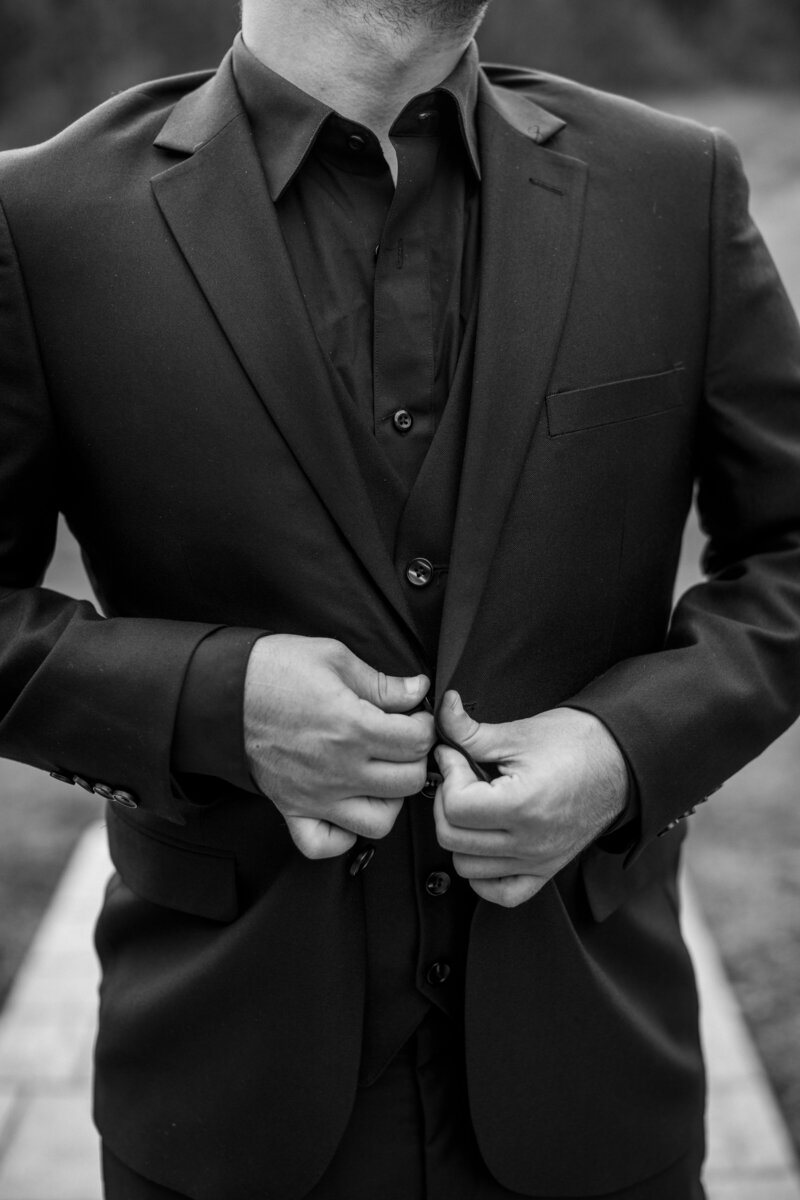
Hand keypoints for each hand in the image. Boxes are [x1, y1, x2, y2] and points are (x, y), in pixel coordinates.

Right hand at [244, 635, 433, 859]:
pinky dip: (342, 835)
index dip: (424, 726)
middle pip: (408, 782)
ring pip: (379, 822)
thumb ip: (382, 682)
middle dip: (414, 759)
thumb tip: (418, 690)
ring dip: (389, 800)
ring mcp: (316, 796)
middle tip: (401, 741)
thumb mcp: (333, 658)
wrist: (220, 692)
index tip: (414, 716)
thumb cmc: (273, 670)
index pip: (417, 742)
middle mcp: (339, 769)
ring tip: (380, 775)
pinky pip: (325, 845)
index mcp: (352, 727)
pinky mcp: (292, 810)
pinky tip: (347, 807)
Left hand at [433, 692, 628, 907]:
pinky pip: (499, 892)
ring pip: (466, 867)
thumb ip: (470, 730)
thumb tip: (442, 710)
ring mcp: (538, 862)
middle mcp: (531, 843)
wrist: (620, 761)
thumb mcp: (518, 732)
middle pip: (452, 838)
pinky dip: (482, 873)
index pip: (455, 807)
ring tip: (475, 804)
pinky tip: (484, 842)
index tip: (455, 754)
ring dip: (460, 834)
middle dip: (446, 801)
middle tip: (461, 776)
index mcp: (524, 806)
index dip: (448, 774)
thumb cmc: (577, 743)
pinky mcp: (545, 871)